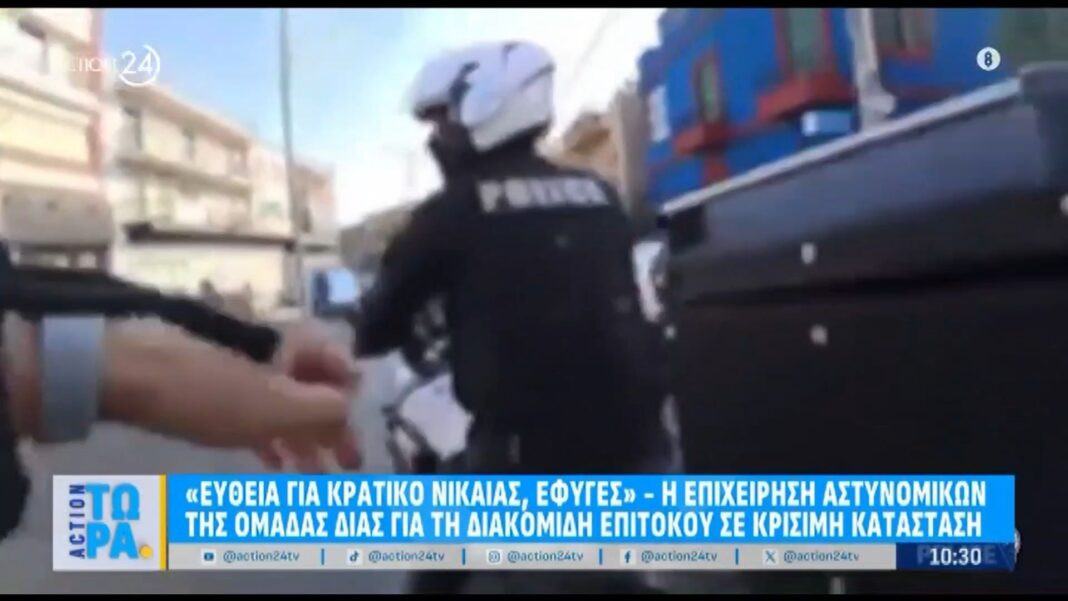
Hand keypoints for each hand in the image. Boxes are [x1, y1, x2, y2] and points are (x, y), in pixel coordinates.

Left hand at [99, 319, 356, 468]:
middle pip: (314, 390)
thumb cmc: (209, 390)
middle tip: (345, 469)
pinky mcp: (212, 381)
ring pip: (284, 403)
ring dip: (303, 440)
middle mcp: (275, 347)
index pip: (342, 370)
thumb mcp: (277, 408)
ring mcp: (242, 363)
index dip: (352, 407)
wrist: (124, 373)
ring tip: (312, 479)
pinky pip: (254, 408)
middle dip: (331, 432)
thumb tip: (350, 410)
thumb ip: (325, 410)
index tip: (356, 442)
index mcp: (296, 344)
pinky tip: (273, 462)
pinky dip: (270, 434)